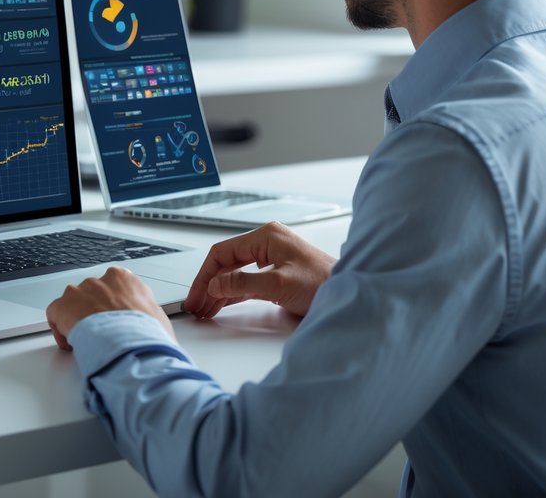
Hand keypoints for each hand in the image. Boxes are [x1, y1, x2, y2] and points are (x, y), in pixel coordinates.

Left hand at [46, 265, 175, 350]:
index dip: (111, 304)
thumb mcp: (158, 319)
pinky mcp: (63, 306)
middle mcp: (100, 281)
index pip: (113, 284)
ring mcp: (80, 291)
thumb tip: (148, 323)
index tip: (112, 318)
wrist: (131, 344)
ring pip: (73, 302)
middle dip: (93, 311)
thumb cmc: (147, 334)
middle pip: (92, 293)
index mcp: (124, 278)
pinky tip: (70, 343)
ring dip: (77, 317)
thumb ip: (147, 313)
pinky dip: (59, 328)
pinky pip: (56, 313)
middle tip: (99, 332)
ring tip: (85, 339)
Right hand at [185, 221, 336, 319]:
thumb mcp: (279, 283)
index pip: (223, 253)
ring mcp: (271, 259)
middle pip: (226, 263)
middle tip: (196, 305)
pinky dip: (232, 293)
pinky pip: (246, 282)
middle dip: (209, 285)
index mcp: (265, 237)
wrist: (349, 293)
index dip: (205, 276)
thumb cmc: (324, 282)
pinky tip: (221, 304)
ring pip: (234, 273)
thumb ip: (243, 284)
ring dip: (218, 291)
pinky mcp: (276, 274)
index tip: (197, 295)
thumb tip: (215, 285)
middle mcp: (266, 244)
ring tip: (204, 309)